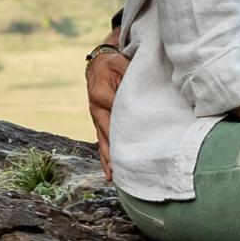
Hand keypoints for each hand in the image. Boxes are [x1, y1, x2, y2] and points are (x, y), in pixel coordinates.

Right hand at [86, 42, 129, 178]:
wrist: (99, 63)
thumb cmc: (114, 64)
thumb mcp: (122, 64)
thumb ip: (131, 76)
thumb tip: (143, 88)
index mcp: (102, 94)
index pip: (116, 114)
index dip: (126, 128)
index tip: (137, 142)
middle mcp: (96, 109)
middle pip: (107, 133)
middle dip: (113, 151)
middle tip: (121, 169)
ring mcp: (96, 118)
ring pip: (103, 142)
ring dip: (108, 159)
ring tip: (114, 177)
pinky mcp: (99, 123)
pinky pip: (102, 142)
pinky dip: (106, 157)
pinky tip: (110, 173)